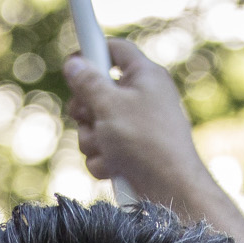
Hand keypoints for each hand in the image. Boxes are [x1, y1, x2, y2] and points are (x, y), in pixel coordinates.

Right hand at [64, 38, 208, 208]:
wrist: (170, 192)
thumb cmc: (146, 143)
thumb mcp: (110, 105)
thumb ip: (88, 82)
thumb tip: (74, 63)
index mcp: (144, 76)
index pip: (115, 50)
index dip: (92, 52)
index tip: (73, 62)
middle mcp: (141, 99)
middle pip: (97, 91)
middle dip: (86, 110)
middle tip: (90, 117)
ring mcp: (135, 128)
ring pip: (95, 125)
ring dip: (93, 140)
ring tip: (110, 149)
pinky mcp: (129, 153)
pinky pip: (102, 150)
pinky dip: (103, 160)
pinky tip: (115, 167)